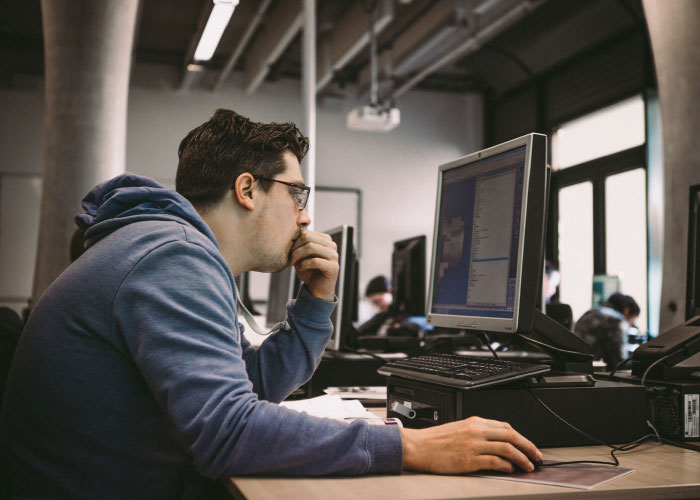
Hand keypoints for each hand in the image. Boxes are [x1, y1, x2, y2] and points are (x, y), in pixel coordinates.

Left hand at [288, 230, 338, 300]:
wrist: (316, 290)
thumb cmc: (308, 271)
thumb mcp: (301, 256)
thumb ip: (298, 244)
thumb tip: (290, 233)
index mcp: (325, 239)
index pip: (306, 232)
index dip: (293, 241)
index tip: (286, 252)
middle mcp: (331, 245)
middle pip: (308, 237)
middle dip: (294, 247)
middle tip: (287, 258)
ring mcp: (334, 255)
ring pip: (311, 247)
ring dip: (297, 255)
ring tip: (291, 263)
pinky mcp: (334, 267)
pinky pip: (315, 261)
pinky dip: (304, 264)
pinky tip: (299, 268)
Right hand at [400, 416, 541, 473]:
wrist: (418, 446)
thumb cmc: (434, 441)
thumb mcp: (459, 429)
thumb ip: (477, 433)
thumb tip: (496, 442)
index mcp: (474, 422)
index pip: (505, 426)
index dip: (521, 437)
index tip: (528, 445)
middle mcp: (476, 431)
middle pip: (511, 436)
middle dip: (528, 446)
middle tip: (537, 456)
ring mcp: (474, 445)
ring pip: (507, 449)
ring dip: (521, 458)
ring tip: (528, 466)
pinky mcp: (469, 460)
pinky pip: (495, 462)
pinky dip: (506, 466)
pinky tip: (510, 469)